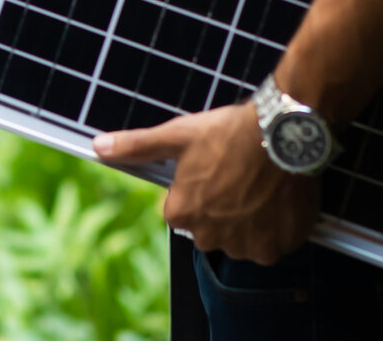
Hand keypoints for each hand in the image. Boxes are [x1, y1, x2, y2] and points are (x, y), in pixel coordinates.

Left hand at [92, 103, 318, 264]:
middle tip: (237, 177)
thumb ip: (136, 146)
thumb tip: (99, 146)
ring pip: (241, 239)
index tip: (212, 171)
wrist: (283, 134)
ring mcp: (245, 246)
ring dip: (249, 221)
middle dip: (222, 209)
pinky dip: (274, 229)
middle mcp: (210, 237)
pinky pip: (271, 246)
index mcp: (182, 214)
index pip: (182, 211)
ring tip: (258, 186)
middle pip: (211, 228)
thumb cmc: (228, 133)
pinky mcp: (276, 248)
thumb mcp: (177, 135)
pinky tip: (276, 201)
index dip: (198, 189)